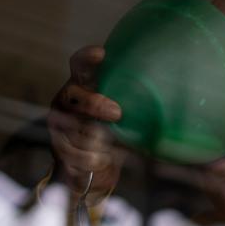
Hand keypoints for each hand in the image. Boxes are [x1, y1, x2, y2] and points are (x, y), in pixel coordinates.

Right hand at [48, 46, 124, 201]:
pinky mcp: (58, 148)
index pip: (80, 65)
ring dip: (98, 140)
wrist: (91, 171)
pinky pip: (76, 153)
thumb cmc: (112, 136)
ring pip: (77, 127)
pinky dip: (93, 159)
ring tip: (110, 147)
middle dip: (95, 103)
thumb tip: (166, 102)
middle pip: (74, 95)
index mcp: (83, 86)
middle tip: (117, 113)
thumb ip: (134, 106)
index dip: (87, 58)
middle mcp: (67, 101)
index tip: (102, 55)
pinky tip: (102, 160)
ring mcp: (59, 124)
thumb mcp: (124, 118)